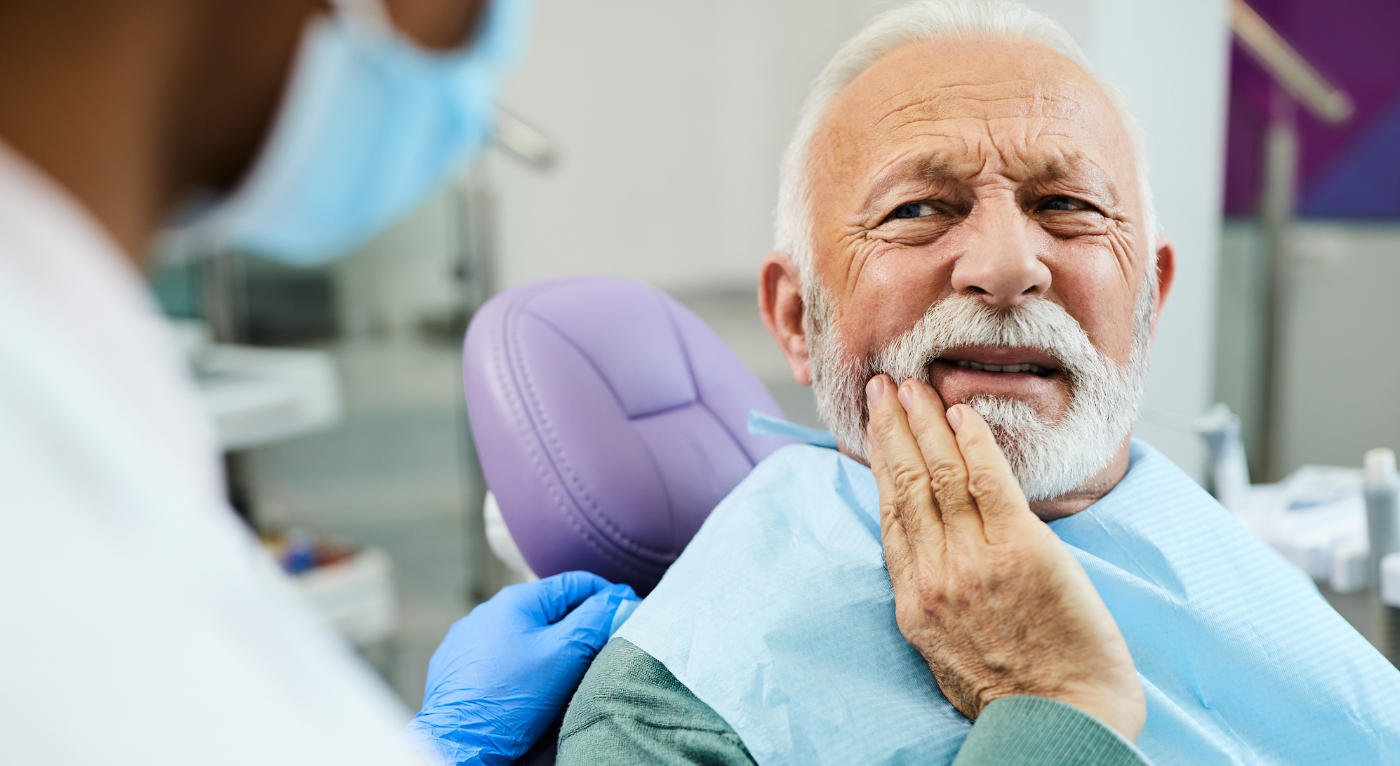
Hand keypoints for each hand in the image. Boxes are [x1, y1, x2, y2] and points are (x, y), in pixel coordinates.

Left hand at [405, 571, 637, 765]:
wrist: (458, 741)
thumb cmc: (511, 697)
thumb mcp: (564, 654)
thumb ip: (595, 620)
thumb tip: (621, 599)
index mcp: (516, 599)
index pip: (577, 583)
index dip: (609, 596)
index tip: (628, 614)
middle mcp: (488, 611)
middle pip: (551, 609)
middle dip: (579, 625)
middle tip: (602, 649)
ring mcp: (468, 639)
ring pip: (525, 633)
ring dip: (550, 645)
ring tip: (566, 672)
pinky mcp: (458, 666)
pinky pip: (501, 655)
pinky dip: (522, 663)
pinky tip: (529, 685)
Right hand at [865, 375, 1144, 741]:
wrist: (1062, 721)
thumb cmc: (1014, 695)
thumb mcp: (945, 652)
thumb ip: (933, 600)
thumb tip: (929, 561)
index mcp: (915, 601)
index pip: (890, 516)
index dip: (881, 465)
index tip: (875, 430)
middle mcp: (935, 575)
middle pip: (905, 484)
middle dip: (891, 429)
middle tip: (883, 386)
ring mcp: (974, 561)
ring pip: (940, 474)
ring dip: (924, 421)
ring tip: (914, 385)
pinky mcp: (1020, 550)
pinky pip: (988, 480)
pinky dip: (972, 441)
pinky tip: (961, 411)